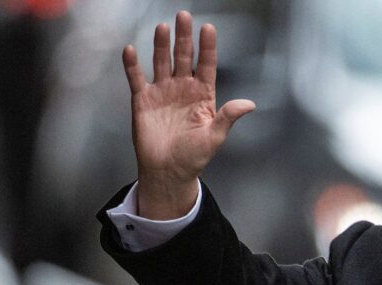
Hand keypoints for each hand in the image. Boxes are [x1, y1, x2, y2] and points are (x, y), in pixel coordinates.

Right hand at [122, 11, 254, 218]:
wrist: (167, 171)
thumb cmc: (193, 156)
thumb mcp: (215, 137)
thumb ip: (228, 117)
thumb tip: (249, 104)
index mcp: (203, 96)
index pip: (207, 65)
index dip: (207, 47)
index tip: (209, 28)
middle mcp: (183, 89)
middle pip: (184, 57)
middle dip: (184, 37)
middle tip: (184, 16)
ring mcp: (162, 93)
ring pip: (162, 62)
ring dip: (161, 45)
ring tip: (163, 27)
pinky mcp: (142, 101)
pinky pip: (136, 78)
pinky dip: (132, 65)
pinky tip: (131, 50)